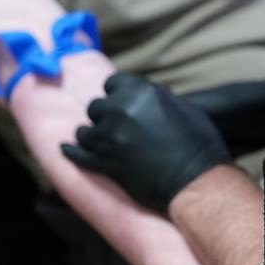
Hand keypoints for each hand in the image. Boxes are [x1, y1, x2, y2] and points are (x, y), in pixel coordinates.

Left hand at [61, 73, 231, 211]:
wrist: (195, 181)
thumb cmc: (199, 145)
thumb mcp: (186, 109)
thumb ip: (162, 99)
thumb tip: (156, 94)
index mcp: (140, 91)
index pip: (113, 83)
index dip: (118, 94)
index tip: (122, 104)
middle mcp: (120, 110)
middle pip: (97, 106)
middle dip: (105, 116)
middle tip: (117, 129)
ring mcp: (109, 137)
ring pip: (84, 130)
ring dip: (91, 134)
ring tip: (100, 142)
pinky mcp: (103, 163)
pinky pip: (78, 154)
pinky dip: (72, 152)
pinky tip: (66, 149)